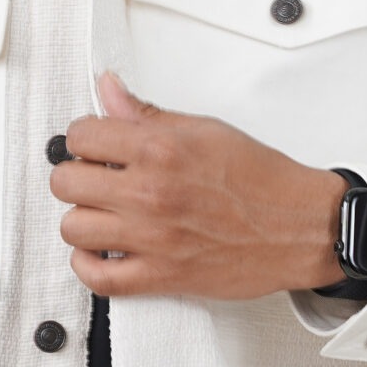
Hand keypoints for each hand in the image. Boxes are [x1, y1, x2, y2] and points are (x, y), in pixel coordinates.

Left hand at [49, 71, 341, 298]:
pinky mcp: (161, 276)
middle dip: (77, 176)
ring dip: (83, 219)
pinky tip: (101, 251)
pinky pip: (98, 278)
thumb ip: (148, 114)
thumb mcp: (205, 129)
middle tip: (97, 178)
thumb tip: (109, 89)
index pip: (80, 136)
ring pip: (73, 229)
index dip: (84, 138)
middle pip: (66, 183)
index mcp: (160, 150)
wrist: (301, 227)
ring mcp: (152, 238)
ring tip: (103, 214)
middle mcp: (150, 194)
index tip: (96, 145)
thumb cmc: (261, 180)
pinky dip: (88, 266)